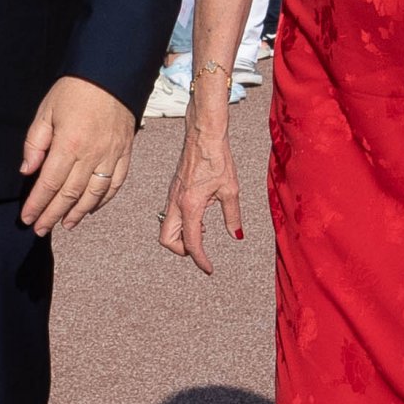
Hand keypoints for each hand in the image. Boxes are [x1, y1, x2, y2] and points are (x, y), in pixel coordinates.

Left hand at [20, 76, 134, 235]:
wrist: (112, 75)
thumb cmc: (75, 90)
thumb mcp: (46, 111)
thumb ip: (35, 143)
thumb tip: (28, 171)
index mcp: (69, 144)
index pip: (49, 184)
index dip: (37, 204)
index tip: (27, 218)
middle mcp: (91, 155)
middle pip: (69, 195)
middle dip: (52, 215)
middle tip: (40, 229)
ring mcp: (110, 156)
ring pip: (93, 195)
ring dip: (77, 213)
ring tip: (64, 224)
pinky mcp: (124, 154)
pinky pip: (115, 184)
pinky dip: (102, 200)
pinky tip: (91, 208)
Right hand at [159, 117, 243, 273]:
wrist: (204, 134)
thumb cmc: (218, 158)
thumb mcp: (230, 190)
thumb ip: (232, 216)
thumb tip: (236, 235)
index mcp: (190, 206)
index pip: (191, 242)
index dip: (200, 260)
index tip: (209, 269)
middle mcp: (175, 203)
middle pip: (167, 240)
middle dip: (182, 251)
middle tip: (200, 254)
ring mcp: (172, 196)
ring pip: (166, 227)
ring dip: (181, 237)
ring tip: (204, 234)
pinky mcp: (174, 190)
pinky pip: (171, 215)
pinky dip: (182, 224)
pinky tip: (201, 217)